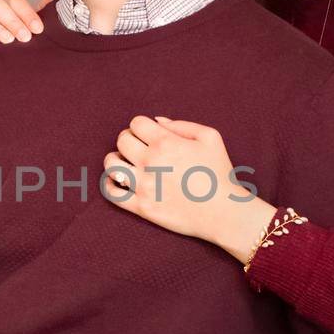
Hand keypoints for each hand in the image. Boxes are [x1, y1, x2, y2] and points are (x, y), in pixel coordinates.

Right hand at [0, 0, 59, 48]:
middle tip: (24, 38)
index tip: (38, 30)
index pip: (15, 1)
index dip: (27, 13)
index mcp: (9, 7)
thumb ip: (47, 11)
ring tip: (7, 41)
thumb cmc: (23, 46)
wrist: (7, 69)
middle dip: (11, 20)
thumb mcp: (37, 31)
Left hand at [102, 115, 276, 254]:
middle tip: (138, 147)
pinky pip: (112, 193)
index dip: (140, 126)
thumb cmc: (219, 173)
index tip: (148, 135)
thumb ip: (181, 125)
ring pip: (111, 164)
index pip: (135, 124)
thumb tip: (156, 122)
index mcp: (166, 142)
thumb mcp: (210, 137)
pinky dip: (109, 184)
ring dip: (116, 159)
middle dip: (128, 139)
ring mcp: (144, 186)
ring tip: (127, 163)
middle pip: (122, 141)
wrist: (224, 212)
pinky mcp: (142, 207)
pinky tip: (119, 181)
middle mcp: (151, 162)